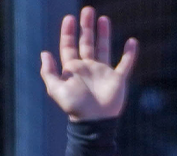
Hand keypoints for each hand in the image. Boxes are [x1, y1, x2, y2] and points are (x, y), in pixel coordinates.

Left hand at [40, 7, 138, 121]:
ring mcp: (103, 72)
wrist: (94, 122)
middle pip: (86, 43)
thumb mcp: (56, 89)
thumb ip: (48, 72)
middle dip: (86, 27)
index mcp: (73, 69)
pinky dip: (130, 53)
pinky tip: (132, 41)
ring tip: (103, 19)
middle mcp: (88, 68)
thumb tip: (44, 53)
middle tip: (87, 11)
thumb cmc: (75, 107)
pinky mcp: (117, 79)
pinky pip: (125, 64)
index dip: (68, 33)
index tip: (69, 19)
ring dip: (104, 34)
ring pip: (104, 48)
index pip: (69, 46)